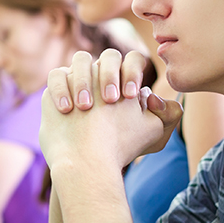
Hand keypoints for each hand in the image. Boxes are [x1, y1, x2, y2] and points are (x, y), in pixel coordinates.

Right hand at [40, 50, 182, 170]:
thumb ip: (168, 114)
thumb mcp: (153, 134)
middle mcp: (102, 77)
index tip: (130, 96)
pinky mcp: (55, 90)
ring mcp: (78, 81)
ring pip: (81, 59)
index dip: (132, 72)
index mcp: (125, 81)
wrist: (87, 165)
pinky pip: (56, 76)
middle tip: (110, 100)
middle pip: (109, 56)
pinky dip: (61, 89)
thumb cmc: (120, 148)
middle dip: (110, 75)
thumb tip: (152, 95)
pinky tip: (66, 110)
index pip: (133, 60)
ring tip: (86, 107)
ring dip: (84, 80)